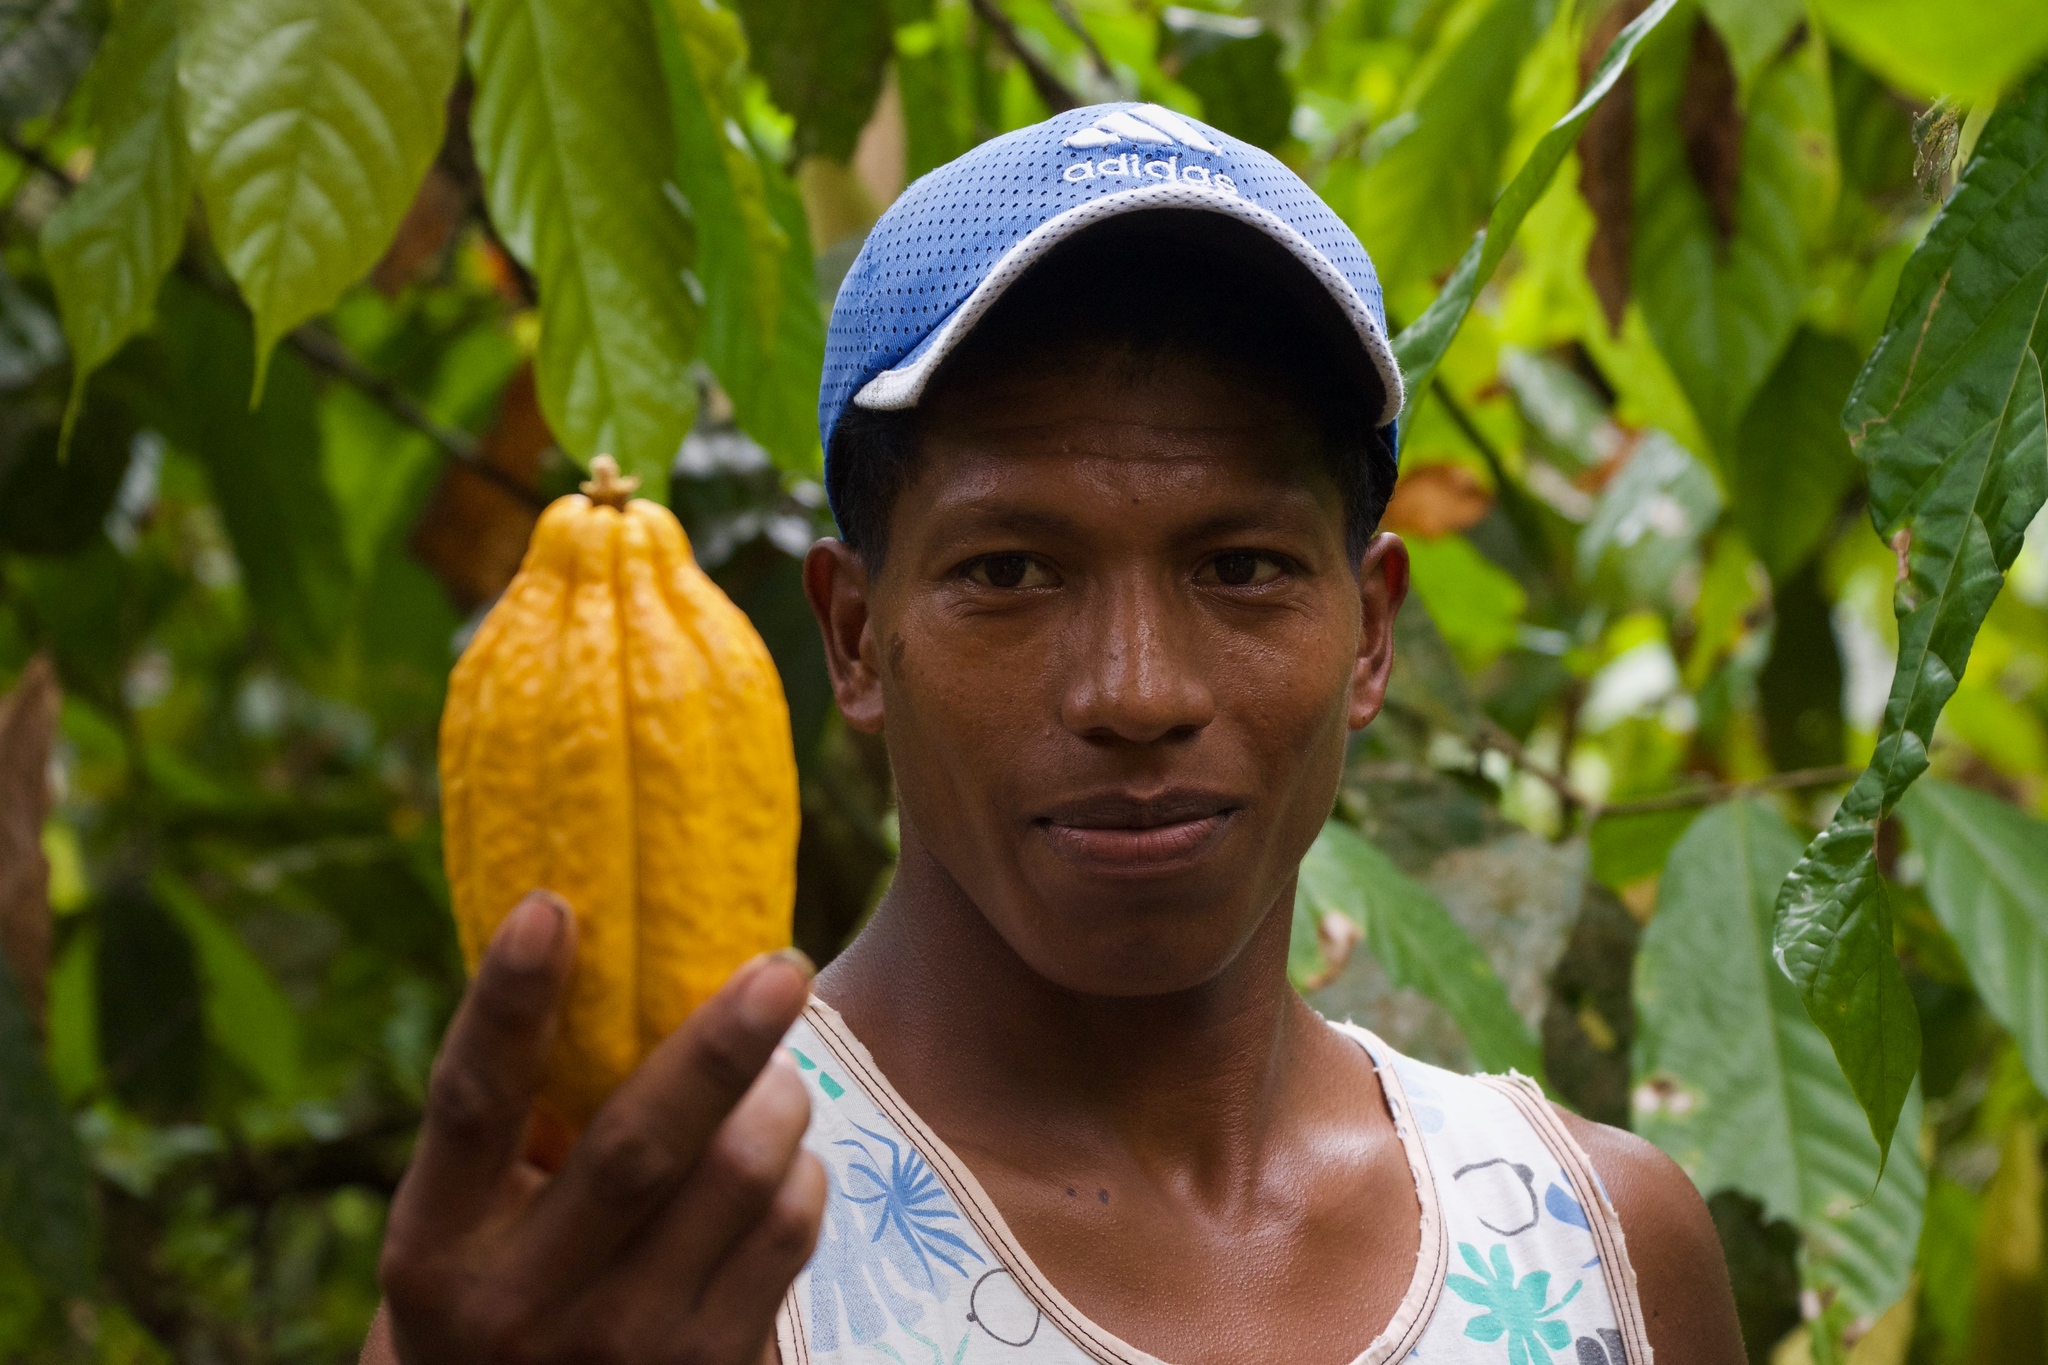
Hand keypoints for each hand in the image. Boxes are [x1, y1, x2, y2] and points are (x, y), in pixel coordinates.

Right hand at [377, 891, 824, 1364]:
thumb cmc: (502, 1296)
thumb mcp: (469, 1230)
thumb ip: (519, 1129)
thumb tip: (601, 954)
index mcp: (437, 1244)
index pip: (472, 1104)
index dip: (508, 1002)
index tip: (551, 905)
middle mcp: (522, 1302)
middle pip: (640, 1145)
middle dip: (720, 1045)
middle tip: (781, 967)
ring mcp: (622, 1347)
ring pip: (739, 1179)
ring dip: (777, 1102)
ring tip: (775, 1079)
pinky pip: (787, 1231)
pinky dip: (800, 1172)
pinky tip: (782, 1164)